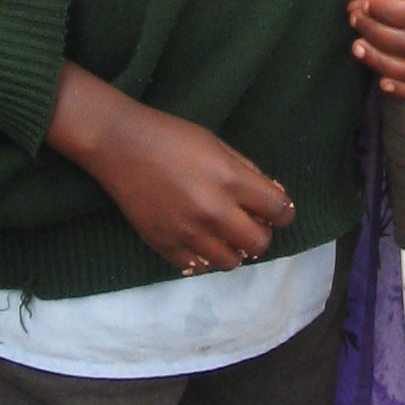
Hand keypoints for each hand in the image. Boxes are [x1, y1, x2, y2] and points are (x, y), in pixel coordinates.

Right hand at [47, 62, 295, 273]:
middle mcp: (212, 211)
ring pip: (231, 262)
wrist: (120, 145)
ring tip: (223, 233)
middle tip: (250, 223)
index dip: (284, 212)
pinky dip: (205, 256)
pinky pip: (199, 267)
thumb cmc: (172, 137)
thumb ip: (247, 173)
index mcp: (230, 180)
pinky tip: (199, 238)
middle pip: (259, 243)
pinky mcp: (164, 245)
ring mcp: (187, 232)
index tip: (278, 212)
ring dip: (234, 249)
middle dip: (261, 234)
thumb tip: (273, 199)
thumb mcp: (218, 145)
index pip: (278, 210)